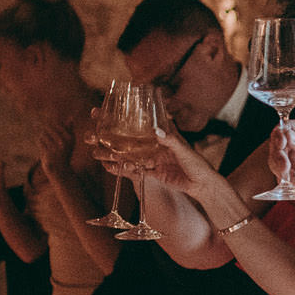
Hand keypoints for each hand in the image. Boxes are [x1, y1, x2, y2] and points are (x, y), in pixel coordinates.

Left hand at [36, 120, 75, 177]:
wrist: (60, 171)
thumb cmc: (65, 154)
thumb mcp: (70, 142)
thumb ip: (69, 129)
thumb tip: (71, 117)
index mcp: (70, 138)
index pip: (57, 124)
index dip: (51, 124)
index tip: (48, 125)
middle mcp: (64, 143)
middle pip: (49, 128)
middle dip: (46, 130)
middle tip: (45, 134)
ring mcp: (56, 148)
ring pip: (43, 135)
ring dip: (43, 138)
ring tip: (46, 143)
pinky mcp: (48, 153)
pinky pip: (40, 141)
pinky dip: (40, 144)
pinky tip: (44, 148)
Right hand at [99, 126, 214, 192]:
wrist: (202, 185)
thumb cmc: (197, 163)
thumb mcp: (184, 150)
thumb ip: (171, 141)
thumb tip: (156, 130)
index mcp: (164, 134)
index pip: (142, 122)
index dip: (125, 116)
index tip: (106, 110)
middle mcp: (156, 145)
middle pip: (131, 138)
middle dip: (113, 135)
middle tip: (92, 133)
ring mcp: (153, 158)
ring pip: (130, 155)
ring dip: (115, 154)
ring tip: (97, 151)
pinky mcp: (153, 172)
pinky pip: (136, 171)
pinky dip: (124, 170)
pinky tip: (110, 167)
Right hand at [272, 122, 294, 215]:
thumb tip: (287, 134)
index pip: (285, 127)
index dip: (279, 135)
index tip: (281, 145)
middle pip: (276, 145)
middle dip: (278, 157)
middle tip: (286, 168)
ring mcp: (294, 158)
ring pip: (275, 161)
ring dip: (283, 171)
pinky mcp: (293, 173)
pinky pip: (281, 176)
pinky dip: (288, 181)